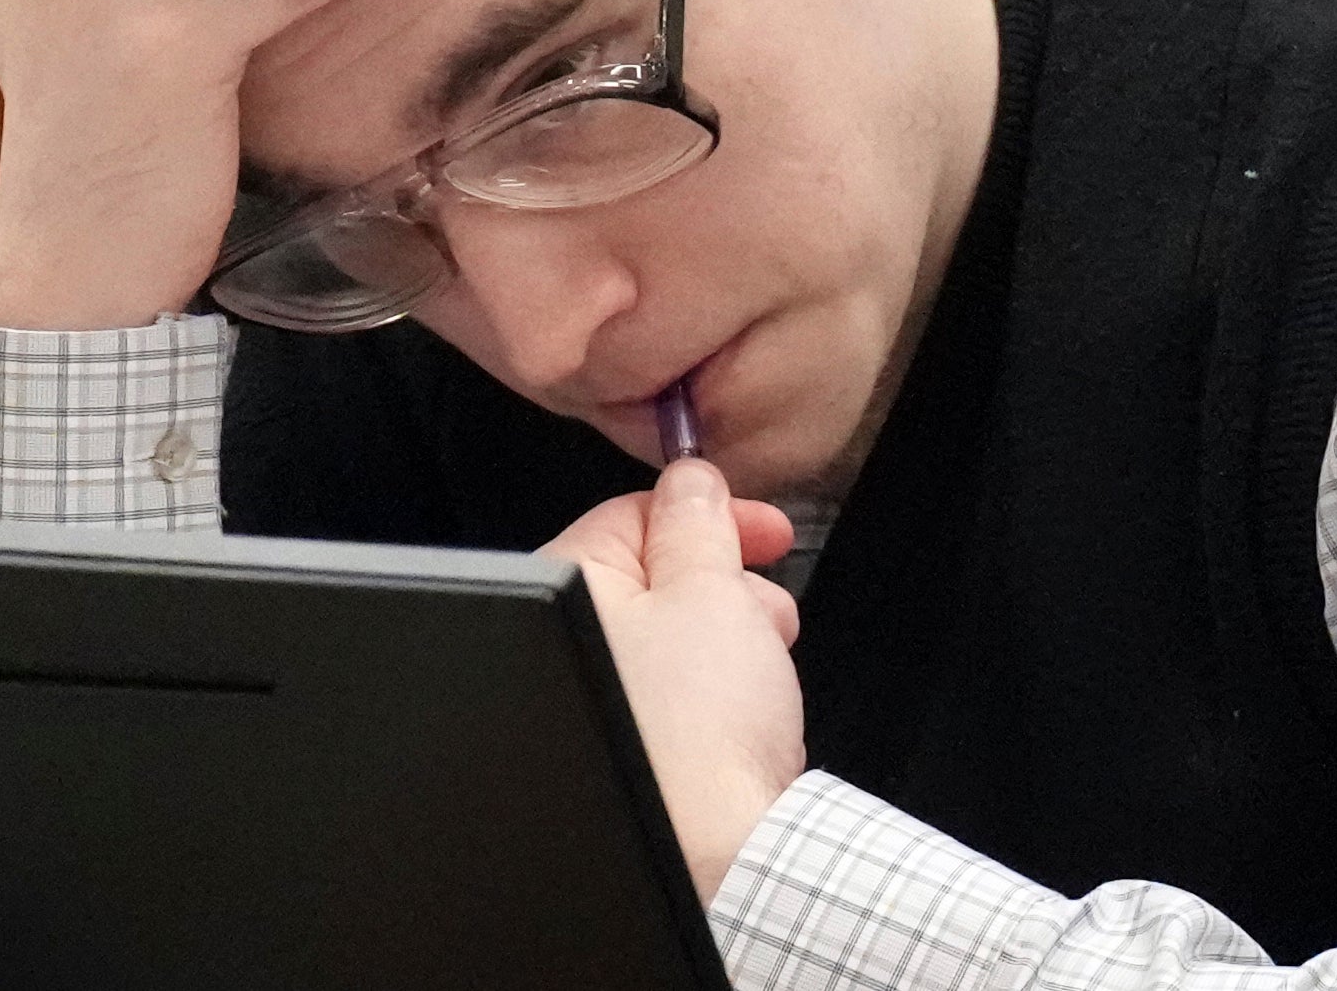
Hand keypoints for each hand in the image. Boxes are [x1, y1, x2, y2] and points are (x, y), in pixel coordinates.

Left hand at [540, 461, 805, 903]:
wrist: (723, 856)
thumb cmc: (700, 735)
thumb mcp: (713, 592)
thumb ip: (699, 521)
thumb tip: (690, 480)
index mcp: (567, 592)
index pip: (634, 515)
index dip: (709, 514)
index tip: (763, 529)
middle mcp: (566, 648)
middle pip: (656, 580)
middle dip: (728, 587)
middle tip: (770, 607)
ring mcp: (594, 706)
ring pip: (674, 643)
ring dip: (733, 645)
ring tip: (765, 676)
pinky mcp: (631, 756)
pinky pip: (679, 703)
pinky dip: (719, 703)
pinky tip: (748, 725)